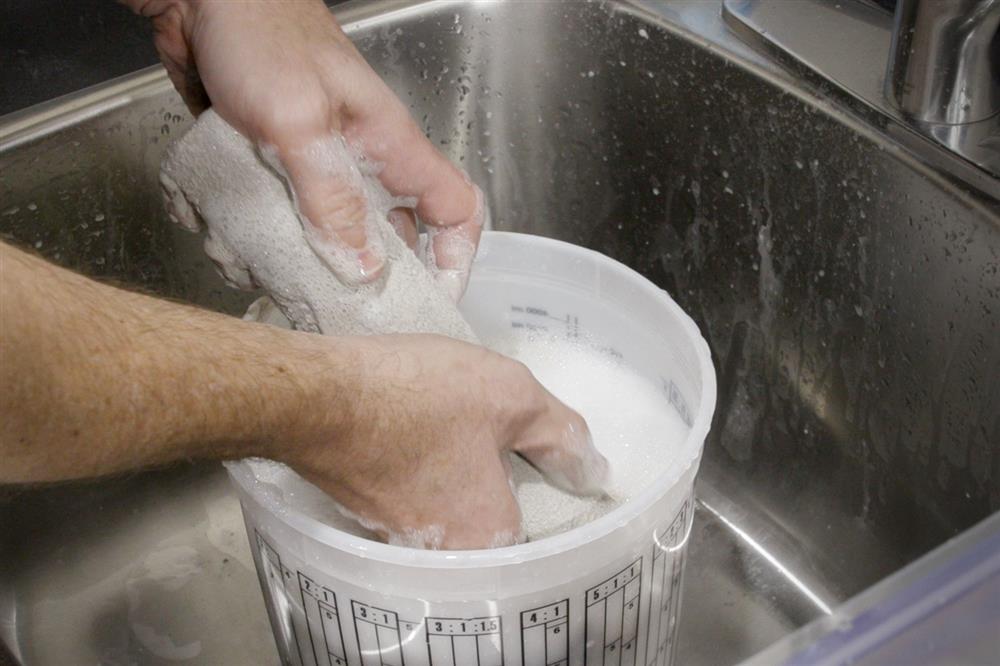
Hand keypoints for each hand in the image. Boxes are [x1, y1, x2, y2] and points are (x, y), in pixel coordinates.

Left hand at [129, 0, 482, 296]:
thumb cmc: (260, 33)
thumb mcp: (298, 119)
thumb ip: (331, 195)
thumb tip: (364, 267)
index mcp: (390, 146)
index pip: (454, 209)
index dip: (456, 257)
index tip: (434, 298)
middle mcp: (362, 162)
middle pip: (390, 238)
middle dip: (367, 278)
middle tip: (340, 310)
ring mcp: (318, 167)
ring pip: (331, 236)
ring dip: (304, 262)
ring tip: (274, 278)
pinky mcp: (277, 169)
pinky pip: (284, 221)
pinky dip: (262, 238)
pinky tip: (235, 244)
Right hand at [280, 334, 609, 548]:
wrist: (315, 396)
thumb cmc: (412, 397)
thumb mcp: (509, 396)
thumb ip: (560, 434)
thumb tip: (592, 468)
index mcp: (486, 536)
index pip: (540, 532)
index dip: (549, 492)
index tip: (545, 461)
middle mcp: (441, 552)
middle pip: (491, 521)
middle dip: (502, 481)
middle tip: (504, 436)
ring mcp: (396, 534)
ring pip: (450, 506)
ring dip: (459, 473)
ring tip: (459, 425)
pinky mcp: (364, 509)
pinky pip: (413, 494)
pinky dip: (422, 466)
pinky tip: (420, 428)